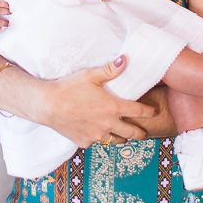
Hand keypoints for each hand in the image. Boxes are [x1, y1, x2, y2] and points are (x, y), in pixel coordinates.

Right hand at [36, 56, 154, 147]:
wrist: (47, 105)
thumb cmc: (68, 88)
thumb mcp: (90, 75)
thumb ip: (110, 70)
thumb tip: (125, 60)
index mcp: (113, 108)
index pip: (138, 111)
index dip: (149, 112)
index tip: (155, 112)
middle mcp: (108, 124)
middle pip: (132, 132)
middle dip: (141, 133)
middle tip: (145, 133)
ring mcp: (96, 135)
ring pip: (116, 140)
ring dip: (122, 137)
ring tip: (124, 135)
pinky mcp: (84, 142)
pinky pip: (97, 142)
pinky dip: (101, 138)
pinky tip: (98, 133)